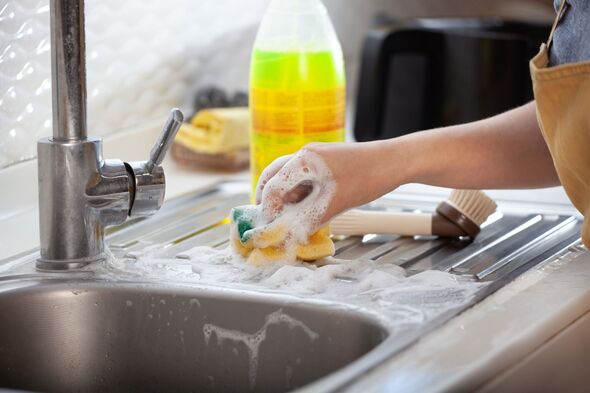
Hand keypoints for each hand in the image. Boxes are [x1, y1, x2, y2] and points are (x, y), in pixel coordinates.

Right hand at [256, 142, 392, 231]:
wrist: (396, 162)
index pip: (273, 185)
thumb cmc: (367, 178)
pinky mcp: (326, 163)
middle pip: (274, 176)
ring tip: (286, 218)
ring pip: (290, 178)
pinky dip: (300, 194)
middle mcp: (305, 154)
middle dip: (267, 198)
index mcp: (304, 159)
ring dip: (285, 198)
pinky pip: (305, 179)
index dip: (268, 208)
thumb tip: (288, 235)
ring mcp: (316, 157)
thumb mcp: (335, 205)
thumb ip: (308, 220)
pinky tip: (305, 210)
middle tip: (266, 219)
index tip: (269, 226)